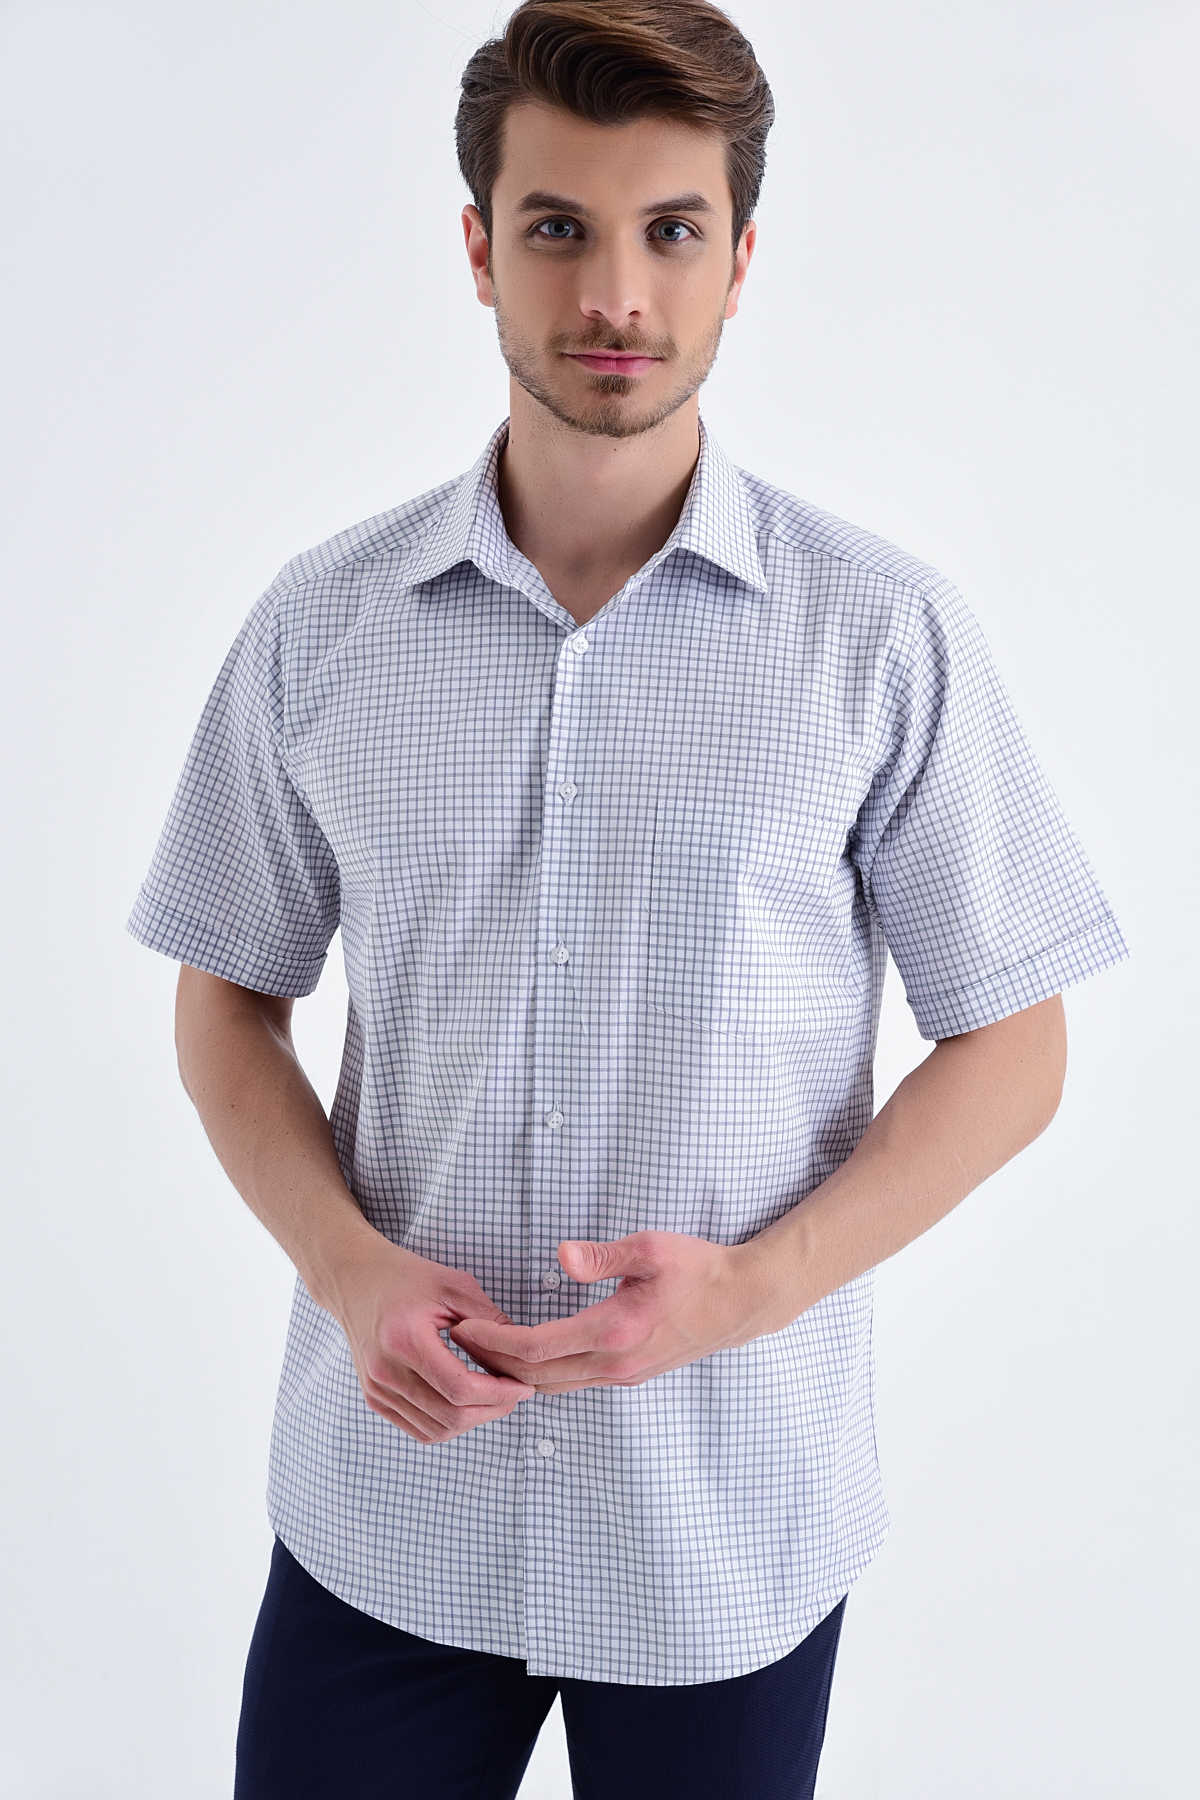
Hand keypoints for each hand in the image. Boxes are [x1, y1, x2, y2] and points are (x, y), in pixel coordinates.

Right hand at [327, 1238, 537, 1443]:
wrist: (356, 1280)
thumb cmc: (405, 1276)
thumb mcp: (453, 1285)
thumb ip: (489, 1319)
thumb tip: (521, 1354)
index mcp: (405, 1340)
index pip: (459, 1388)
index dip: (499, 1394)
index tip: (524, 1386)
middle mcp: (385, 1372)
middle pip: (450, 1416)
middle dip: (492, 1410)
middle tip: (516, 1395)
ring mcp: (377, 1389)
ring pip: (435, 1430)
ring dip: (472, 1421)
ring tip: (496, 1398)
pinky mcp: (375, 1398)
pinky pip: (419, 1429)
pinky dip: (449, 1424)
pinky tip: (468, 1404)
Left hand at [448, 1231, 773, 1393]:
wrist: (741, 1302)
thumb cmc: (698, 1268)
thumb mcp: (651, 1247)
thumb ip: (601, 1254)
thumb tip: (559, 1255)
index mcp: (614, 1331)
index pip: (535, 1348)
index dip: (492, 1340)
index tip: (462, 1325)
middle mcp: (615, 1364)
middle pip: (535, 1376)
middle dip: (490, 1361)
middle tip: (455, 1342)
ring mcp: (623, 1374)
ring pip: (553, 1385)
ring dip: (513, 1372)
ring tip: (480, 1349)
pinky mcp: (629, 1375)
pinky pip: (573, 1381)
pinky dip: (540, 1373)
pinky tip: (524, 1356)